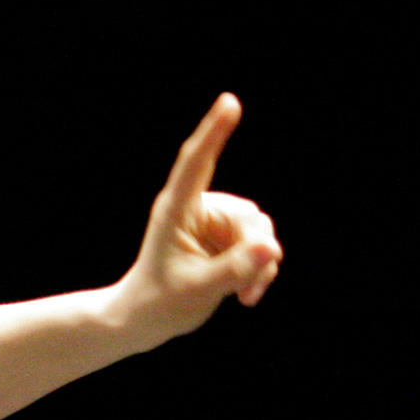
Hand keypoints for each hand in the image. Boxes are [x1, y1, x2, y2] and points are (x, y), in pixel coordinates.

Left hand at [114, 94, 284, 346]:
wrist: (148, 317)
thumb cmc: (161, 302)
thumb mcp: (199, 290)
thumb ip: (235, 269)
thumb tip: (271, 248)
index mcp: (176, 209)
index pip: (196, 162)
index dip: (215, 131)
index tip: (229, 102)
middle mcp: (197, 208)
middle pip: (248, 215)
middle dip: (256, 251)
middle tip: (249, 287)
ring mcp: (214, 221)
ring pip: (260, 230)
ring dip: (261, 265)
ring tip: (244, 293)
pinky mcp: (227, 236)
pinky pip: (262, 245)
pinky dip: (262, 269)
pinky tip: (246, 295)